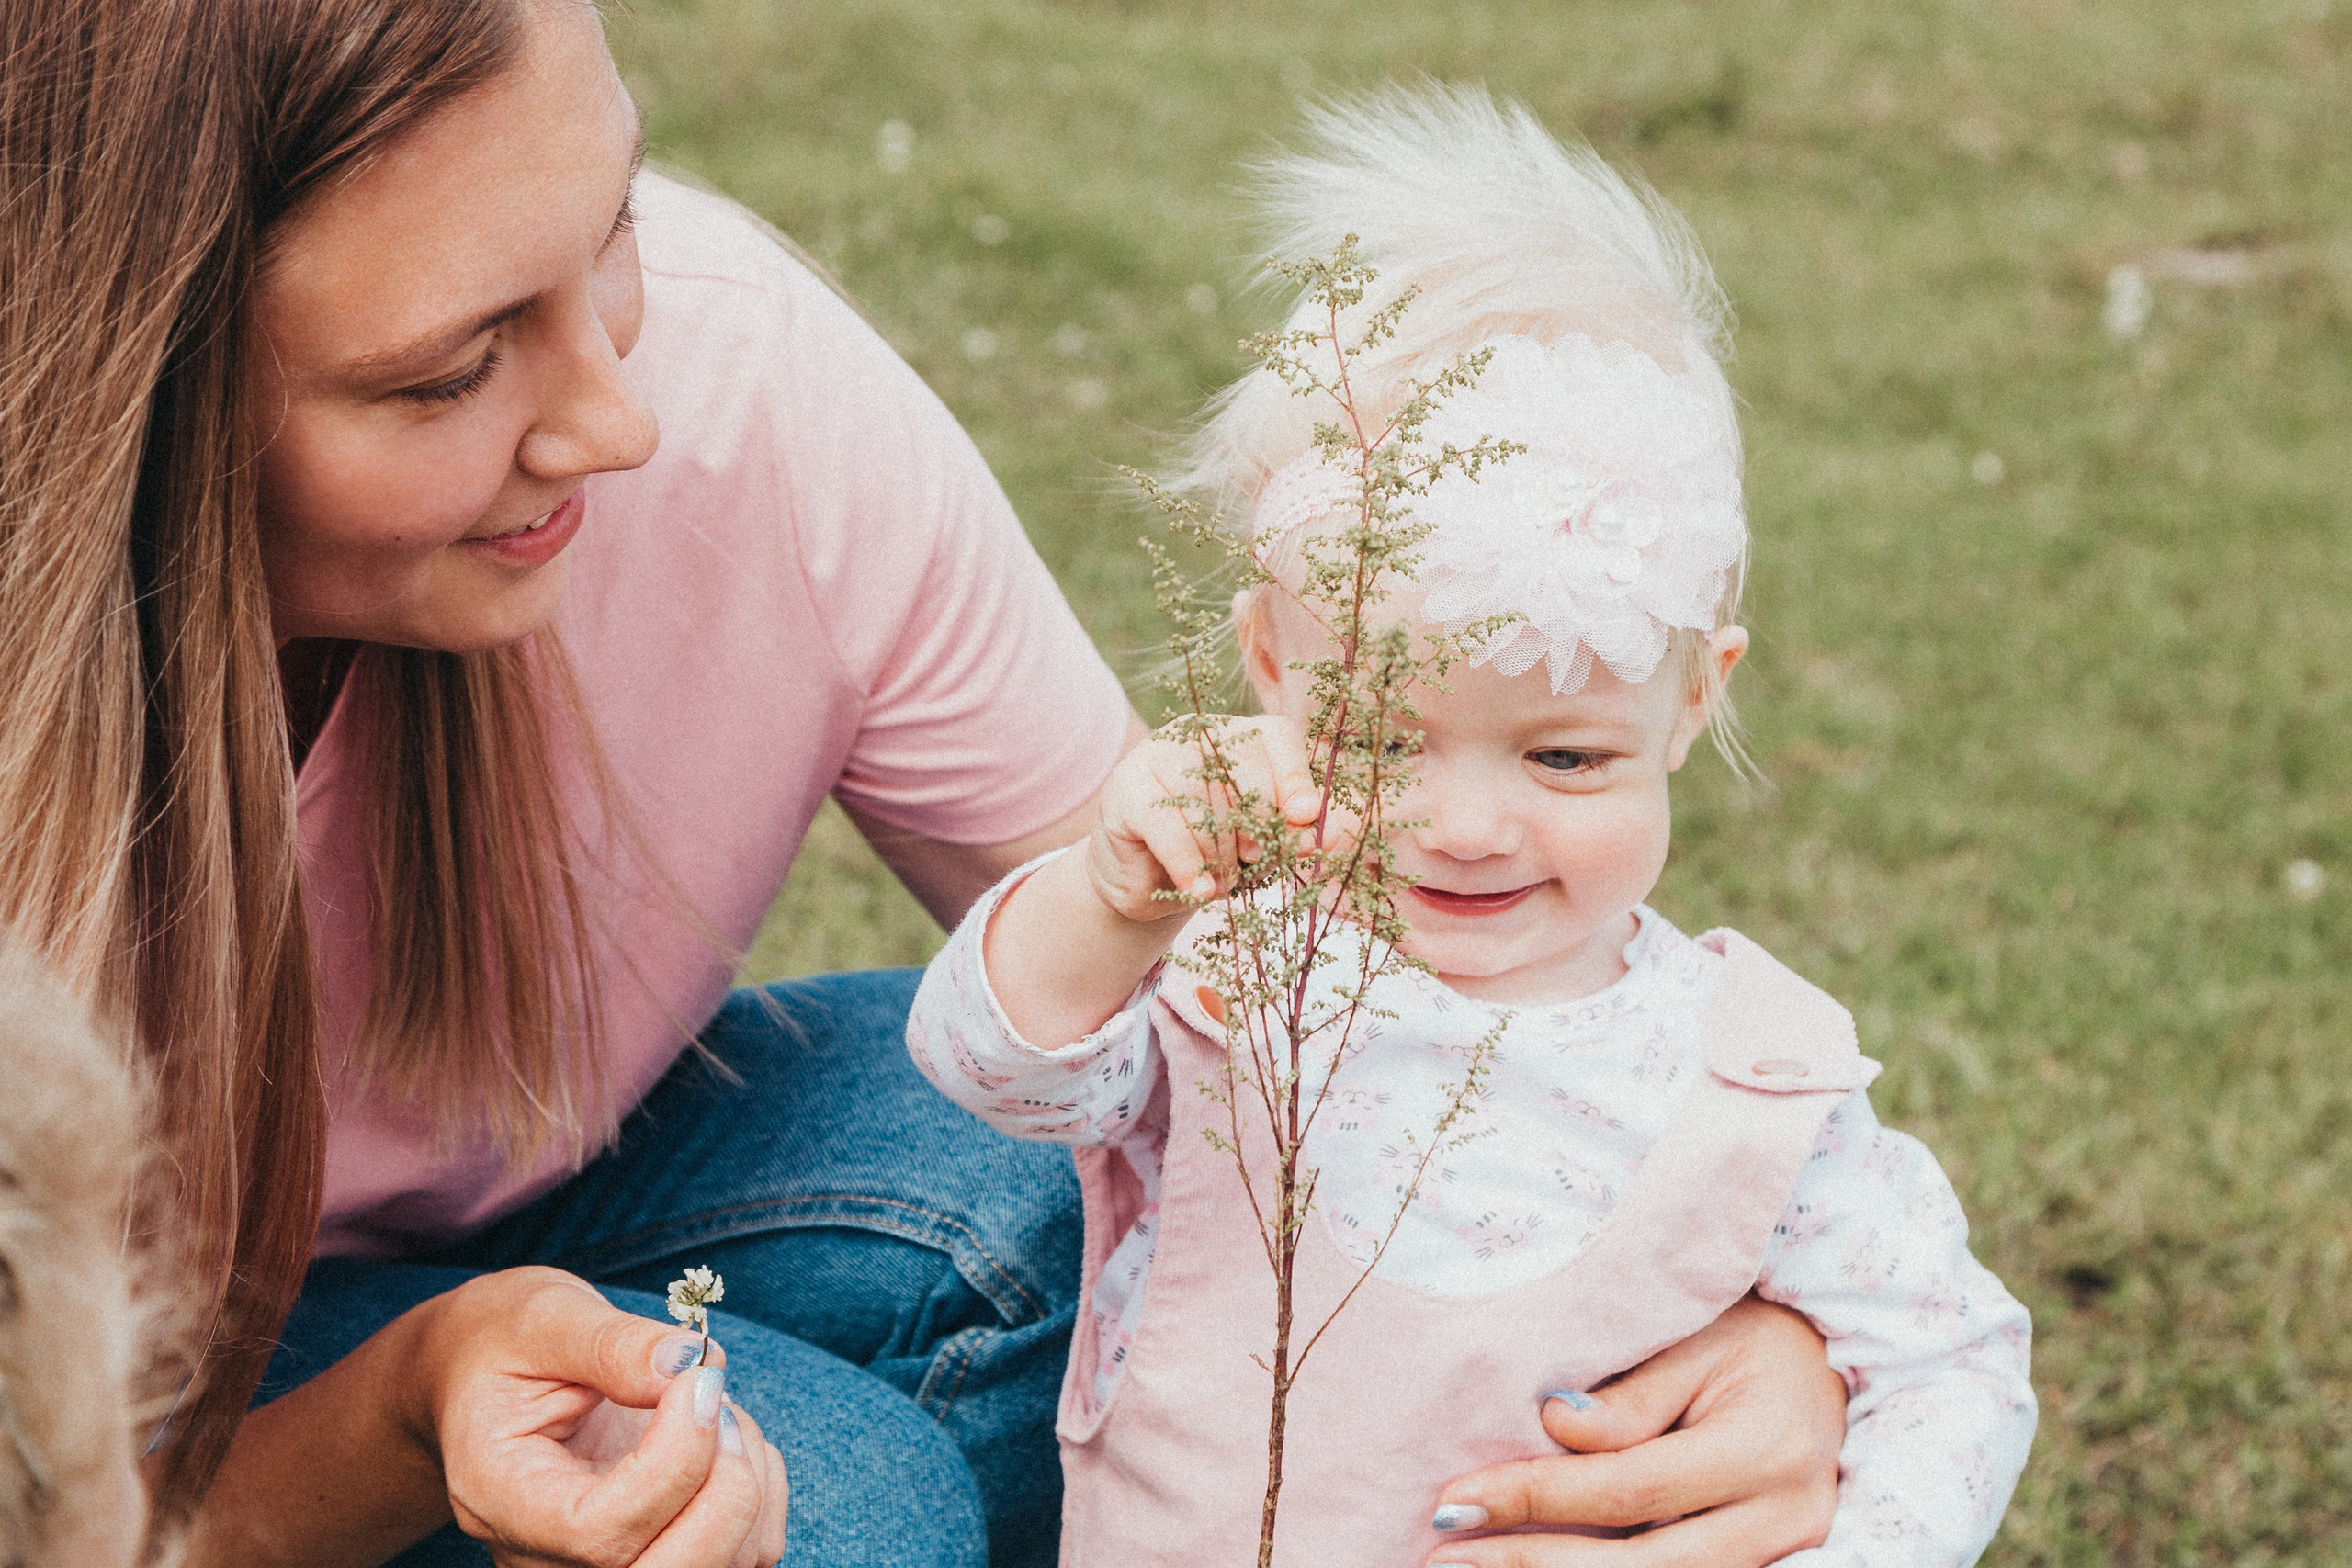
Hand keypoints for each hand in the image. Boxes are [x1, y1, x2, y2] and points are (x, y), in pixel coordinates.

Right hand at [418, 1268, 788, 1567]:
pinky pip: (744, 1553)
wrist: (485, 1372)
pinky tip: (724, 1434)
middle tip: (719, 1401)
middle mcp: (547, 1557)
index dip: (676, 1461)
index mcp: (503, 1501)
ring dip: (750, 1478)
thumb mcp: (544, 1319)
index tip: (699, 1378)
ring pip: (721, 1566)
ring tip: (715, 1404)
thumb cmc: (507, 1343)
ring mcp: (599, 1566)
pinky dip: (762, 1490)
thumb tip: (688, 1364)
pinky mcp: (655, 1550)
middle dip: (728, 1492)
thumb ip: (613, 1344)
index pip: (600, 1534)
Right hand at [1082, 714, 1320, 923]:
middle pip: (1243, 770)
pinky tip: (1198, 889)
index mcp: (1241, 737)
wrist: (1149, 884)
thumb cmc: (1216, 855)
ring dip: (1219, 853)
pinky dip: (1187, 863)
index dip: (1294, 776)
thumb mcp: (1262, 846)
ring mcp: (1157, 755)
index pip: (1276, 737)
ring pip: (1204, 801)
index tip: (1304, 817)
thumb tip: (1320, 835)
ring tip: (1220, 879)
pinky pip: (1167, 826)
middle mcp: (1198, 734)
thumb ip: (1290, 835)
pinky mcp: (1125, 790)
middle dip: (1255, 824)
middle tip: (1253, 857)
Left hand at [1425, 1296, 1843, 1565]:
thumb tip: (1556, 1430)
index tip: (1455, 1500)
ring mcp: (1779, 1553)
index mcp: (1765, 1448)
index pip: (1629, 1489)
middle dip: (1532, 1565)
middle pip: (1641, 1566)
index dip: (1537, 1499)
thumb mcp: (1697, 1337)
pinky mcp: (1761, 1567)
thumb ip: (1632, 1394)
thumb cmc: (1750, 1338)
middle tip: (1441, 1559)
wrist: (1827, 1367)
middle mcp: (1781, 1517)